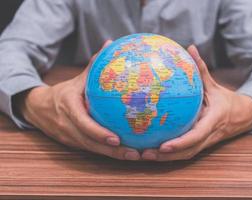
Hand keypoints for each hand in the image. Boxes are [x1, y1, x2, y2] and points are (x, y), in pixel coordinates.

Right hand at [18, 40, 139, 160]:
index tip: (116, 139)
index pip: (82, 123)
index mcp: (68, 107)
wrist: (39, 107)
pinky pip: (92, 149)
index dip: (98, 133)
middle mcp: (67, 125)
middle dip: (112, 151)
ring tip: (134, 156)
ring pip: (93, 150)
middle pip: (90, 142)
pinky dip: (108, 152)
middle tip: (134, 153)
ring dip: (114, 156)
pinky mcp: (74, 143)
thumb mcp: (77, 79)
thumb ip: (94, 65)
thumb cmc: (64, 92)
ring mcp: (70, 137)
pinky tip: (125, 153)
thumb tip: (110, 44)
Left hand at [141, 45, 251, 160]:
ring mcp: (205, 142)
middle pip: (187, 151)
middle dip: (167, 156)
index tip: (163, 146)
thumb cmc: (226, 99)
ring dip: (165, 159)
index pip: (197, 135)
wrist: (243, 116)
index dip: (181, 143)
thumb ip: (202, 69)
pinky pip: (185, 151)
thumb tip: (190, 47)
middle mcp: (209, 135)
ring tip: (144, 155)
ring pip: (185, 155)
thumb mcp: (214, 84)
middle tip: (145, 154)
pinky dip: (170, 154)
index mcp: (213, 120)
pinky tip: (153, 150)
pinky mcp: (201, 144)